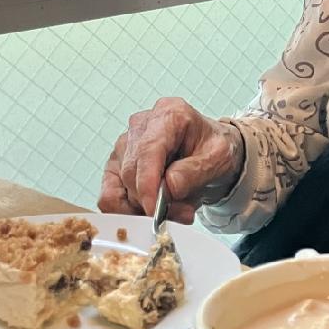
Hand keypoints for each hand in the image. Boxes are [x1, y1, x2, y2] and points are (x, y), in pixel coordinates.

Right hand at [99, 98, 244, 221]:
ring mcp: (126, 144)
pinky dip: (128, 211)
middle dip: (152, 202)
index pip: (148, 150)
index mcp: (169, 114)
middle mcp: (141, 125)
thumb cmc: (215, 149)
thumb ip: (193, 173)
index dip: (148, 184)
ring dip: (143, 209)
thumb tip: (166, 189)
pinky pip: (110, 195)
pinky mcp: (116, 164)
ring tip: (175, 210)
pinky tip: (153, 211)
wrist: (212, 153)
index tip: (154, 210)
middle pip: (132, 172)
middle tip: (182, 214)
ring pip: (119, 187)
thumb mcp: (218, 159)